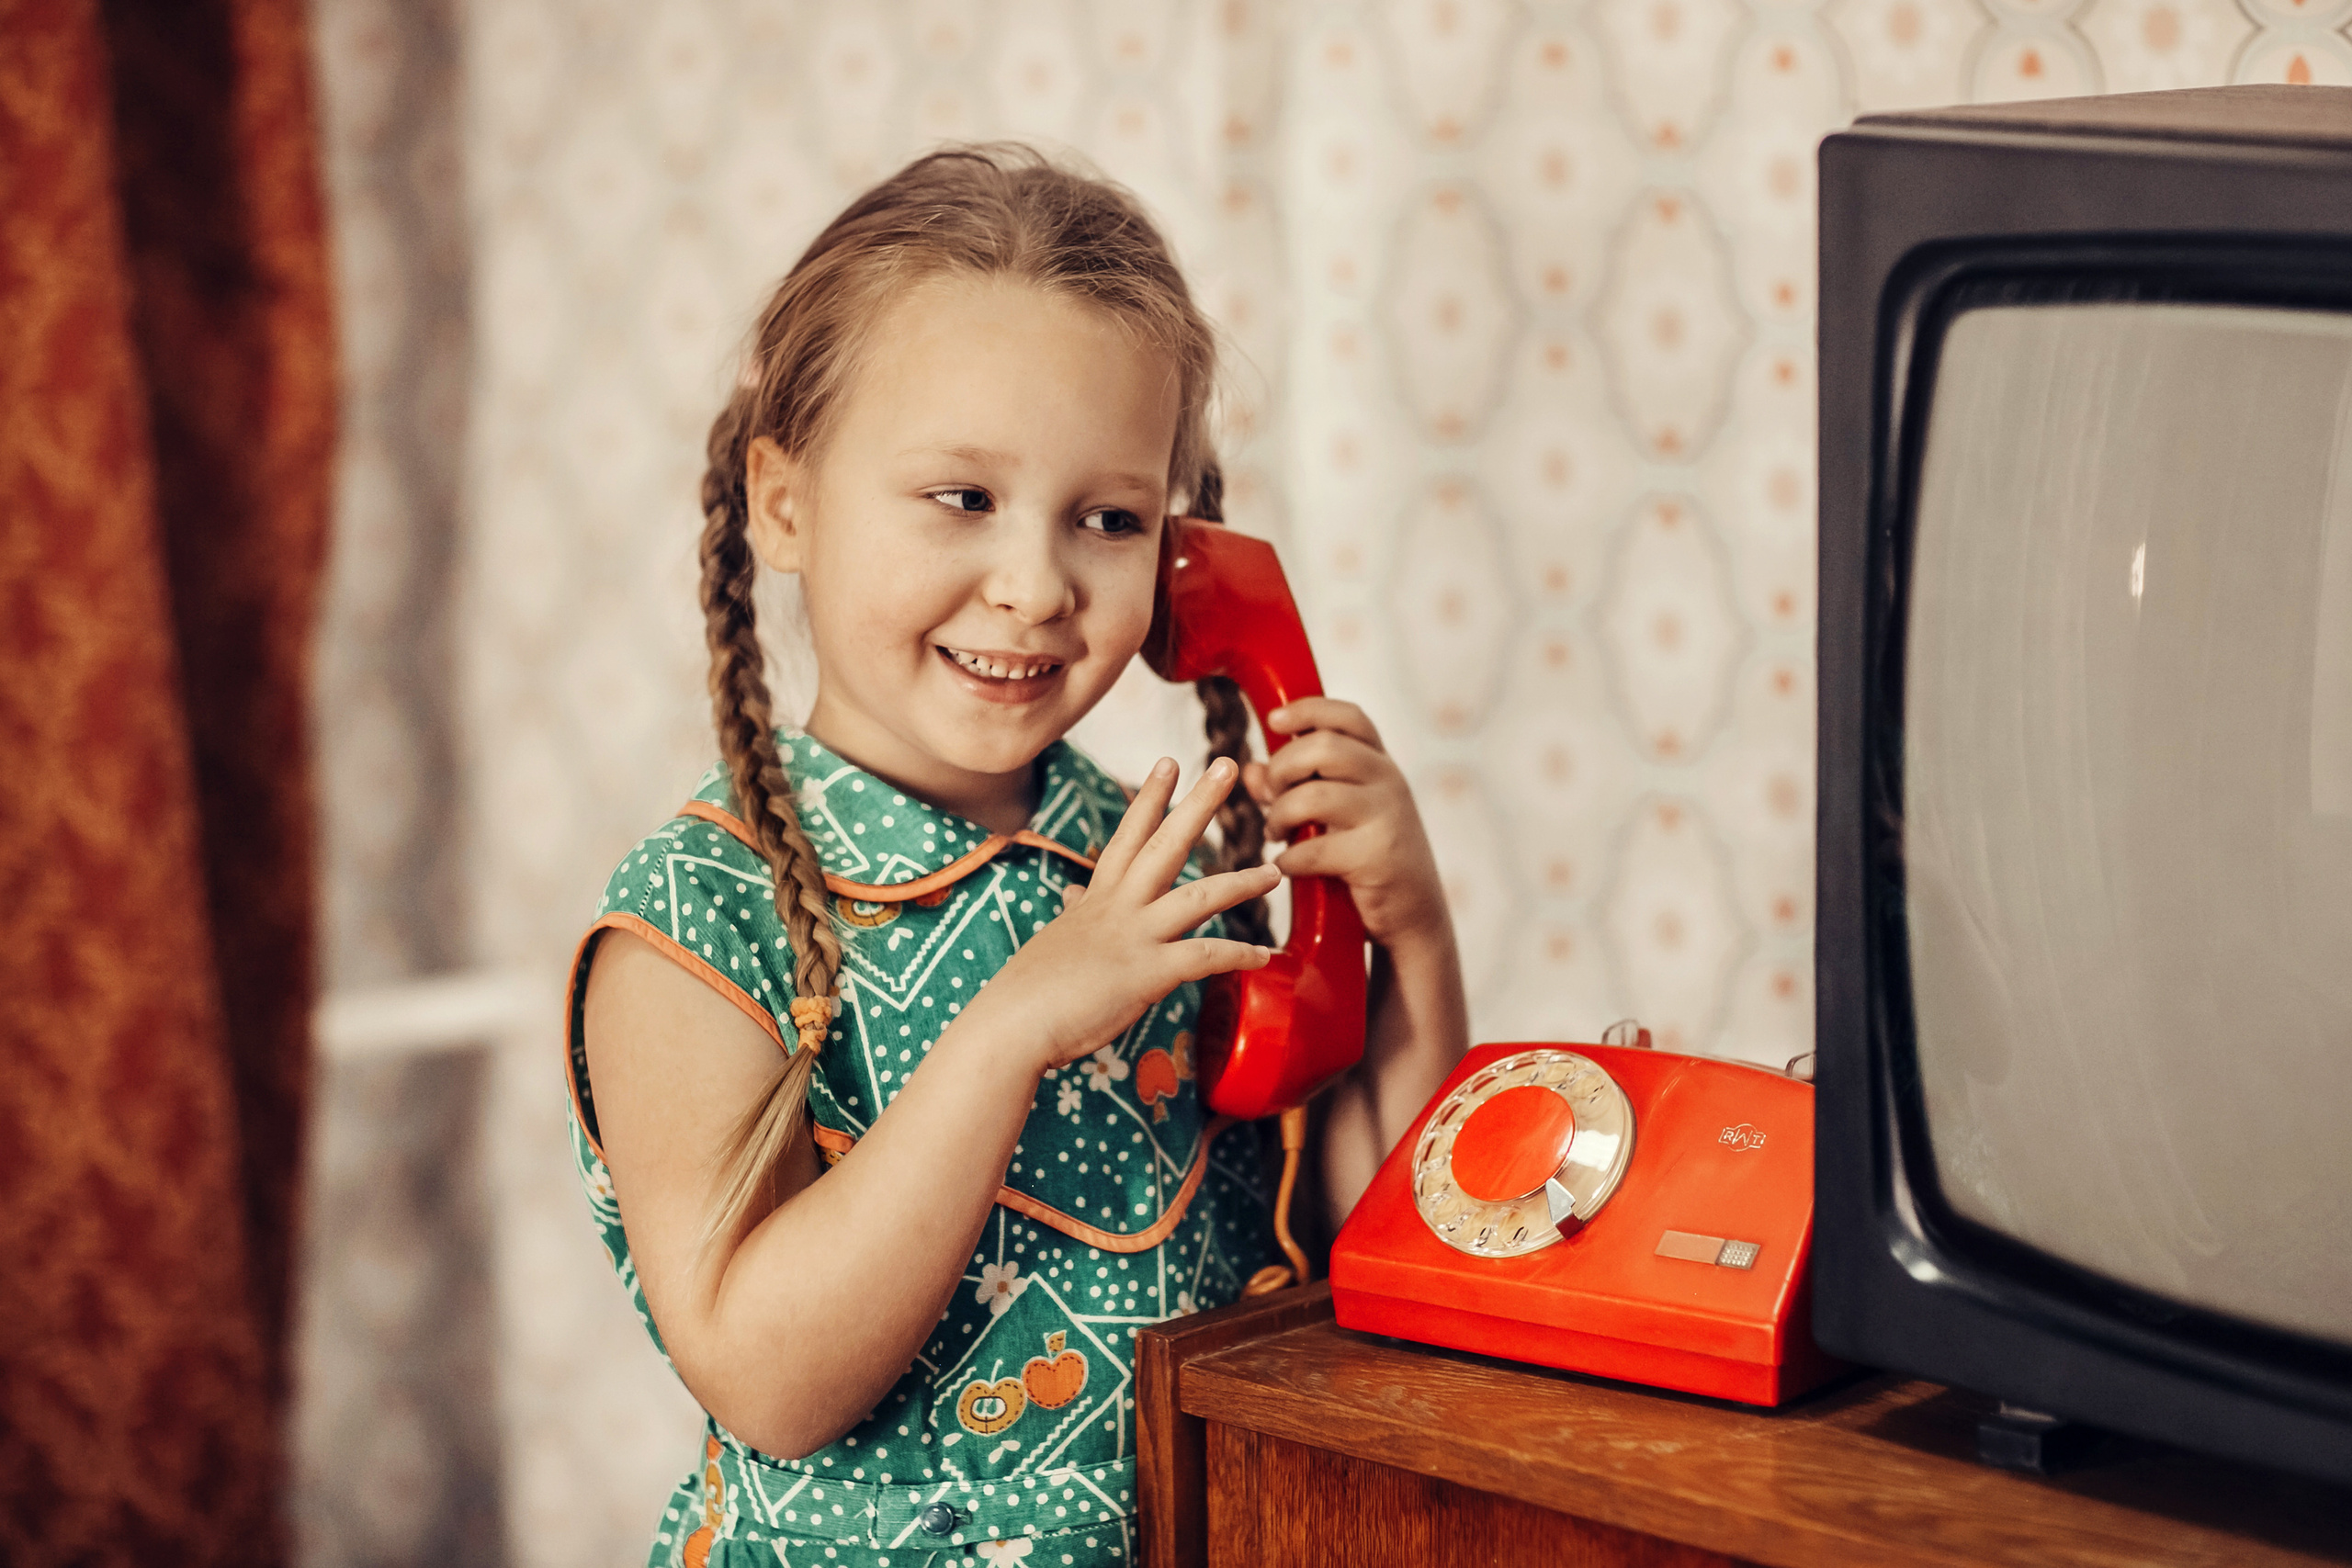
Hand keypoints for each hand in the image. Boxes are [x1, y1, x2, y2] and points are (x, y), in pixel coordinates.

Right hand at [958, 757, 1279, 1074]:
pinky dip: (1239, 955)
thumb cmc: (1029, 992)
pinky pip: (1205, 957)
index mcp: (1097, 898)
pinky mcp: (1148, 973)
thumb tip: (1075, 893)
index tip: (1169, 763)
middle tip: (1229, 764)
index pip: (1128, 835)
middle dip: (1199, 802)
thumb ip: (1075, 913)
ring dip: (1241, 882)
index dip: (1151, 798)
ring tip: (1274, 873)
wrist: (1013, 1024)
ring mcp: (1135, 936)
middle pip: (1166, 843)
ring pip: (1199, 896)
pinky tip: (1264, 957)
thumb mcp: (1056, 938)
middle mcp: (1118, 907)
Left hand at [1244, 698, 1449, 954]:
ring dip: (1280, 815)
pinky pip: (1314, 849)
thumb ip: (1294, 788)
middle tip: (1271, 797)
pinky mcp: (1376, 858)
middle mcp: (1388, 782)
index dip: (1309, 709)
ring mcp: (1386, 818)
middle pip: (1323, 747)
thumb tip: (1250, 770)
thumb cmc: (1368, 855)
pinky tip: (1286, 865)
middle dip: (1282, 769)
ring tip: (1275, 833)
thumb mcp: (1338, 814)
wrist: (1414, 914)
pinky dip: (1289, 858)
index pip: (1349, 717)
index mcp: (1380, 764)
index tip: (1274, 720)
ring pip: (1313, 796)